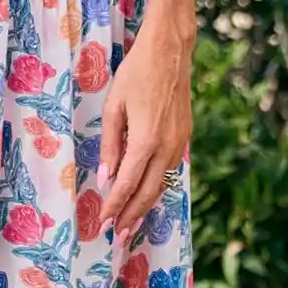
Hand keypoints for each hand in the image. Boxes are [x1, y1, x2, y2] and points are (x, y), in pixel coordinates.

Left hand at [97, 21, 193, 240]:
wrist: (170, 51)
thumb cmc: (135, 73)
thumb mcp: (113, 107)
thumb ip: (110, 146)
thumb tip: (105, 178)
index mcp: (145, 140)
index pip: (127, 184)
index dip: (114, 206)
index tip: (103, 223)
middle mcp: (166, 146)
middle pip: (149, 192)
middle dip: (132, 216)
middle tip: (117, 236)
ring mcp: (179, 142)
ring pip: (162, 184)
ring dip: (145, 206)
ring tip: (130, 223)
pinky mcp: (184, 135)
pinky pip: (169, 169)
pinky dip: (157, 186)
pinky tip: (146, 194)